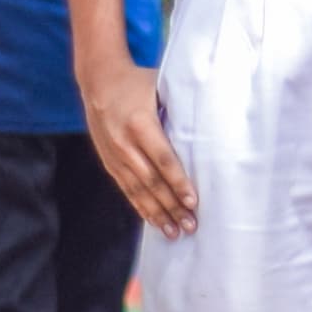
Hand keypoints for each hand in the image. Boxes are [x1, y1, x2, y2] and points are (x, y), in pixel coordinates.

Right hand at [79, 57, 195, 235]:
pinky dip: (140, 206)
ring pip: (138, 190)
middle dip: (172, 206)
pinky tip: (153, 221)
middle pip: (151, 181)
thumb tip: (214, 127)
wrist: (98, 79)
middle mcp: (124, 143)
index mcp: (140, 124)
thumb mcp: (161, 87)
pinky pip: (126, 188)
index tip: (193, 201)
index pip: (163, 158)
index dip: (178, 182)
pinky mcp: (108, 161)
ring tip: (174, 232)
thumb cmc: (138, 82)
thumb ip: (182, 108)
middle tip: (190, 225)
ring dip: (157, 213)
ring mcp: (114, 154)